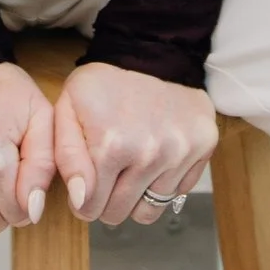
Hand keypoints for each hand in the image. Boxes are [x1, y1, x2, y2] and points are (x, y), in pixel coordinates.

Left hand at [56, 60, 217, 225]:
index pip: (89, 207)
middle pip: (118, 214)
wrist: (151, 54)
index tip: (85, 184)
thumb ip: (66, 158)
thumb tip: (82, 200)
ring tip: (130, 169)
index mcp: (111, 146)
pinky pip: (177, 194)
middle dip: (106, 202)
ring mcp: (180, 153)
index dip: (82, 200)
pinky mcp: (203, 148)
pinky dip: (161, 184)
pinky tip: (154, 159)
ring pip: (148, 212)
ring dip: (134, 197)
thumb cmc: (102, 87)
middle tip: (106, 176)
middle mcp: (150, 155)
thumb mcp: (67, 111)